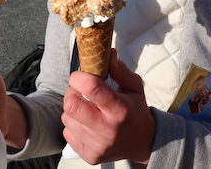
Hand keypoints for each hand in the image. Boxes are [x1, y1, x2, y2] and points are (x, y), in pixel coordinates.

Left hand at [62, 49, 155, 164]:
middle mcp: (109, 129)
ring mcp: (98, 145)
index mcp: (120, 109)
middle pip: (71, 105)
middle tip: (79, 91)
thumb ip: (120, 69)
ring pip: (67, 118)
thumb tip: (107, 53)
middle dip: (71, 93)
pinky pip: (67, 134)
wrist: (143, 143)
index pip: (91, 88)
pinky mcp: (90, 156)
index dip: (79, 77)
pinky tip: (86, 123)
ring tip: (86, 108)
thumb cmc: (136, 111)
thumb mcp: (134, 87)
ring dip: (72, 109)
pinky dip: (73, 125)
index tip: (80, 75)